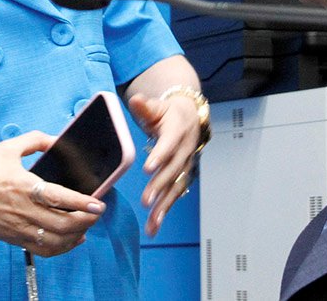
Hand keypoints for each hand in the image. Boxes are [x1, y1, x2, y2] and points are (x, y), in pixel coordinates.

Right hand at [0, 131, 105, 256]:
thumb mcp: (7, 148)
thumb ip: (35, 140)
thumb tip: (57, 140)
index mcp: (23, 186)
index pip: (59, 198)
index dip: (82, 203)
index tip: (98, 203)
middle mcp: (23, 210)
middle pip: (62, 224)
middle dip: (86, 220)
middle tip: (97, 212)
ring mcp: (18, 228)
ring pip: (55, 241)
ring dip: (76, 235)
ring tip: (87, 224)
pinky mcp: (14, 238)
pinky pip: (43, 250)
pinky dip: (62, 247)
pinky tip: (73, 239)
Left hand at [128, 93, 200, 236]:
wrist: (190, 117)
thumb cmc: (169, 113)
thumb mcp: (157, 106)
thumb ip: (145, 106)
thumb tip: (135, 100)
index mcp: (177, 130)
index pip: (169, 143)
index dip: (160, 155)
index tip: (147, 168)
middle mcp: (185, 150)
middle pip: (173, 169)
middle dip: (160, 186)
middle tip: (146, 200)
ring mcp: (186, 165)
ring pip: (176, 187)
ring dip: (165, 205)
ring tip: (153, 222)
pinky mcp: (183, 176)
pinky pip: (175, 195)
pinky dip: (165, 211)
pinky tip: (154, 225)